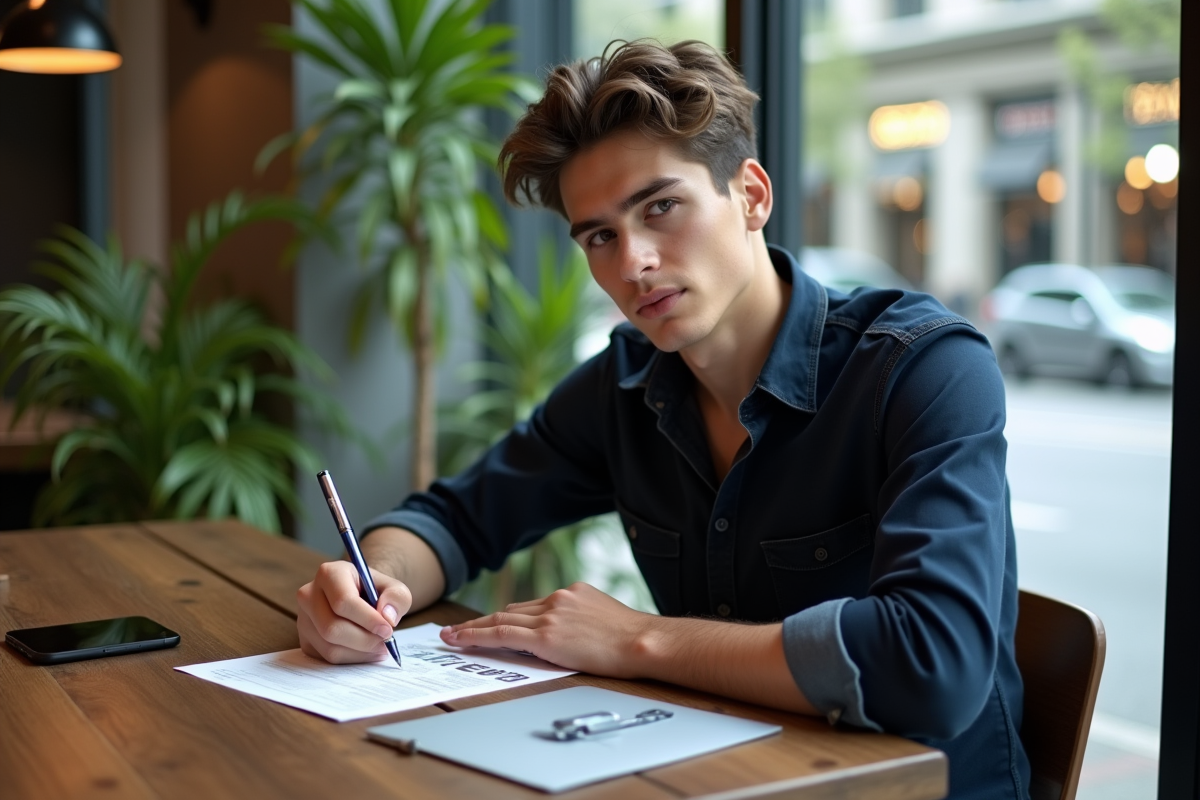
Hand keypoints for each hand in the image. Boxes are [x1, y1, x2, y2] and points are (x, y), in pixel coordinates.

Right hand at [296, 560, 413, 663]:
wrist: (361, 597)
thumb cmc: (375, 591)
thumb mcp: (394, 588)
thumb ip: (397, 598)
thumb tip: (387, 617)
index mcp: (329, 573)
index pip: (343, 601)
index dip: (367, 619)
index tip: (387, 630)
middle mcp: (309, 594)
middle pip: (332, 628)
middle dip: (364, 640)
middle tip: (386, 641)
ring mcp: (303, 619)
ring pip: (330, 647)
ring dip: (360, 652)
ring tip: (380, 647)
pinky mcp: (305, 640)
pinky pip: (327, 658)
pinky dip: (352, 659)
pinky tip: (366, 651)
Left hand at [439, 582, 652, 677]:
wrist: (642, 642)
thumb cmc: (632, 639)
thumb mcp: (603, 617)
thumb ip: (579, 620)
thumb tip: (567, 634)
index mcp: (572, 593)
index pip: (531, 606)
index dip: (506, 616)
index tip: (491, 621)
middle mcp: (558, 599)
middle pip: (511, 610)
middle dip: (482, 621)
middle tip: (458, 629)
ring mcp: (550, 615)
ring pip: (501, 620)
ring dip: (473, 628)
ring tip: (451, 637)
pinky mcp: (546, 636)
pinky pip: (503, 634)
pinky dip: (477, 636)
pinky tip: (461, 640)